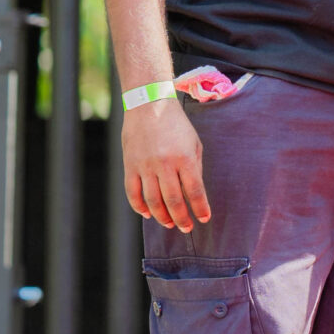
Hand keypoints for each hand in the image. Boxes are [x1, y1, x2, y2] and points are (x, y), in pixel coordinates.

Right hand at [123, 99, 209, 231]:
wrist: (149, 105)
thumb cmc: (176, 124)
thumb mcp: (194, 143)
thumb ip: (195, 168)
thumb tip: (194, 194)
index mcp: (184, 158)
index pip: (195, 191)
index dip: (200, 208)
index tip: (204, 219)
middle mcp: (164, 164)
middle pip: (173, 200)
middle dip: (182, 218)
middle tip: (186, 228)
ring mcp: (145, 166)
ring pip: (152, 201)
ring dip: (162, 217)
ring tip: (170, 224)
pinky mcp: (130, 165)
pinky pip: (133, 193)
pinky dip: (139, 207)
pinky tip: (148, 214)